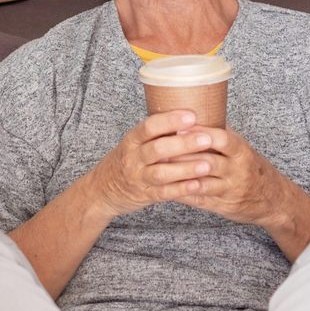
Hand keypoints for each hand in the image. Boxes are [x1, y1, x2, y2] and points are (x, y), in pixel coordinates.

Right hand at [84, 109, 216, 218]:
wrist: (102, 190)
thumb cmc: (126, 160)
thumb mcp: (135, 142)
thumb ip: (157, 133)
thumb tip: (190, 115)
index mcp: (132, 139)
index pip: (149, 126)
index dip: (171, 120)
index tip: (192, 115)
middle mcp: (133, 157)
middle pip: (158, 148)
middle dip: (184, 143)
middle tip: (207, 139)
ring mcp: (138, 178)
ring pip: (162, 173)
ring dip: (185, 168)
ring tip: (207, 164)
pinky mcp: (144, 195)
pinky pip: (163, 193)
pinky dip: (180, 189)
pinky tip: (197, 185)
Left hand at [171, 126, 293, 227]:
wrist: (273, 199)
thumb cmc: (251, 167)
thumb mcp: (241, 148)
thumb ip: (220, 134)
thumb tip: (194, 114)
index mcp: (241, 151)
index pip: (221, 139)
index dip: (200, 133)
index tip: (179, 127)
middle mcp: (236, 170)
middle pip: (207, 160)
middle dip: (182, 154)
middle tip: (160, 148)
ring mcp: (229, 189)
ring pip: (201, 181)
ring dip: (179, 174)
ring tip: (159, 166)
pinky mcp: (222, 205)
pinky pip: (199, 199)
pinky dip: (182, 193)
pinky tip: (166, 187)